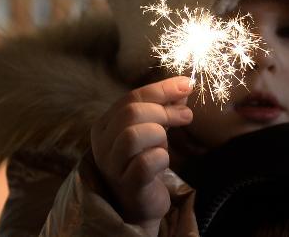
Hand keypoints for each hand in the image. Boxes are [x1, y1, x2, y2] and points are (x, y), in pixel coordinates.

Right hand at [90, 76, 193, 235]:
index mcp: (105, 125)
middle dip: (163, 111)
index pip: (131, 97)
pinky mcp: (127, 185)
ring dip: (159, 135)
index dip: (161, 89)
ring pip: (134, 136)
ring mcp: (112, 165)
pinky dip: (160, 158)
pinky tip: (162, 162)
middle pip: (131, 113)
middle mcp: (102, 144)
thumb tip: (183, 85)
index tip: (187, 84)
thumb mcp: (152, 129)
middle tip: (185, 117)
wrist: (140, 203)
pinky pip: (145, 163)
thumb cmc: (144, 162)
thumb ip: (164, 107)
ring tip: (165, 145)